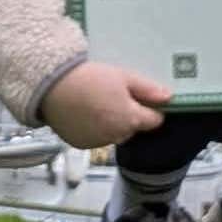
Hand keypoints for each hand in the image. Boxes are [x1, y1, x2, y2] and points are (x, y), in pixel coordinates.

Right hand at [38, 61, 171, 147]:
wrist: (52, 86)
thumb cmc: (89, 78)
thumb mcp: (122, 76)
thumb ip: (147, 90)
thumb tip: (170, 98)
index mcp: (131, 119)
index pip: (154, 120)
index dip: (151, 108)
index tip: (142, 98)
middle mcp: (117, 136)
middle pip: (133, 128)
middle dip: (129, 115)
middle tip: (114, 94)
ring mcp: (98, 142)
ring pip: (114, 134)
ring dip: (111, 123)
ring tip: (96, 102)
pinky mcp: (81, 144)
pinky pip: (95, 138)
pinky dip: (94, 128)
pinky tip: (84, 112)